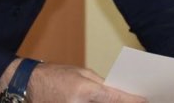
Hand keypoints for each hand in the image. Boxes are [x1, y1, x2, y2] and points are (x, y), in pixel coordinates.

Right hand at [6, 61, 145, 102]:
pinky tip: (105, 102)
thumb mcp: (82, 73)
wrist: (29, 84)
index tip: (144, 101)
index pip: (114, 98)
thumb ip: (101, 84)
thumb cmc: (56, 75)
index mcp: (84, 91)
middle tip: (136, 100)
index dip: (131, 100)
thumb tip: (118, 92)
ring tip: (120, 100)